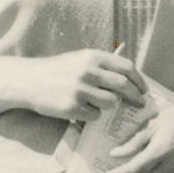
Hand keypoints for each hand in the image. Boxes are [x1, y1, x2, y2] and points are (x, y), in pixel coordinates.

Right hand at [20, 49, 146, 121]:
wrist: (29, 80)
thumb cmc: (58, 70)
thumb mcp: (80, 59)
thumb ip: (102, 65)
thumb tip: (129, 77)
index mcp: (92, 57)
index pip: (126, 67)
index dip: (139, 80)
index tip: (144, 89)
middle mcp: (88, 71)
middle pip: (123, 86)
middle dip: (135, 96)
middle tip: (140, 103)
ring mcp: (80, 90)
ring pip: (111, 103)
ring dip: (109, 106)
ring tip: (97, 103)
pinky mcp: (72, 107)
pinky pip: (94, 115)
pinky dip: (92, 114)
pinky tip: (81, 109)